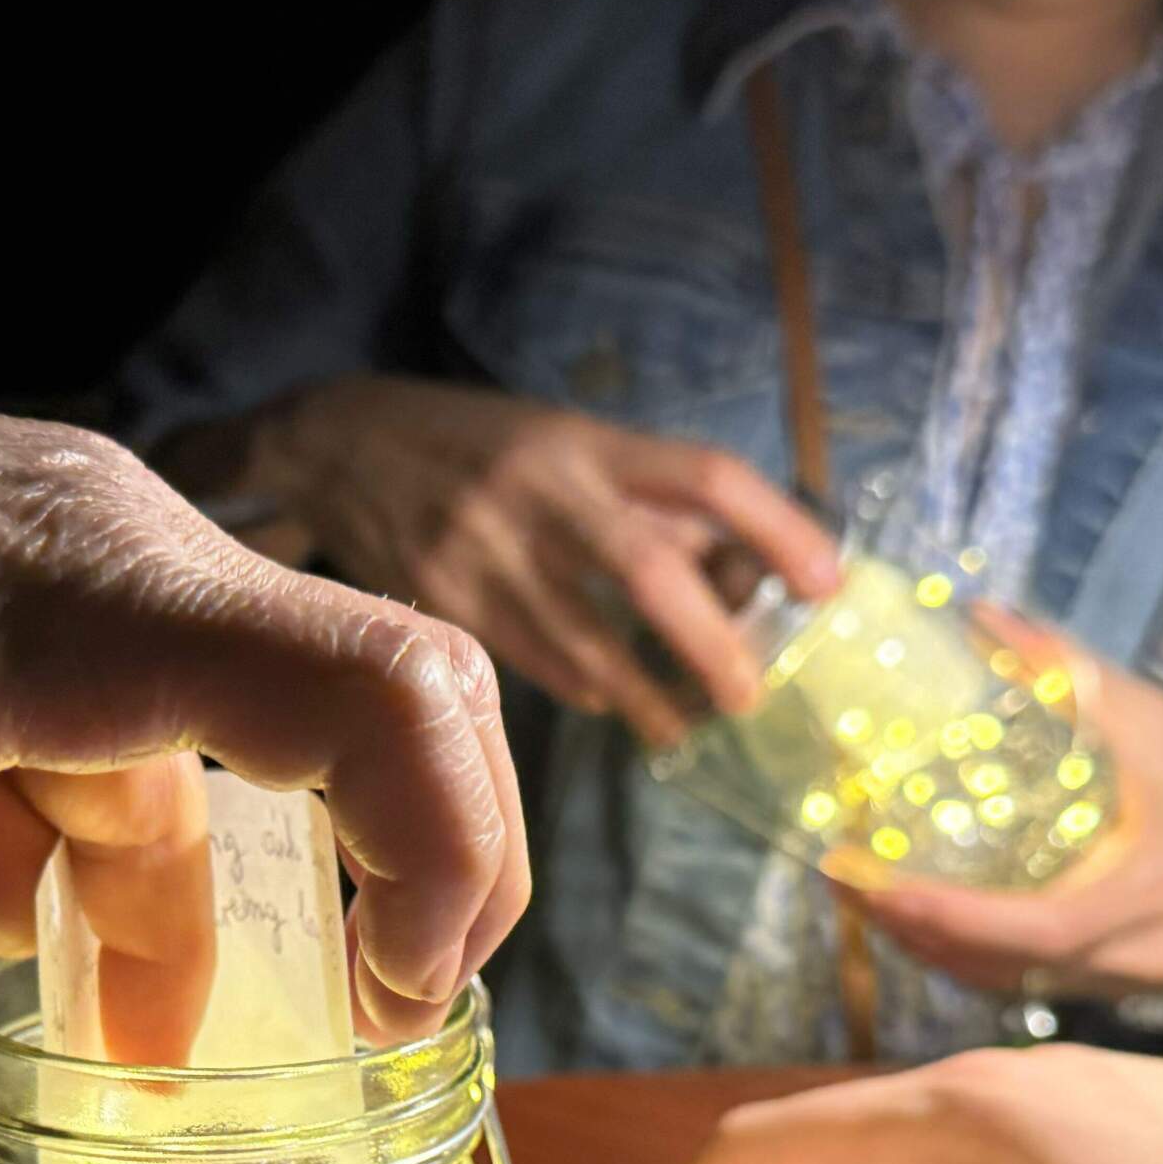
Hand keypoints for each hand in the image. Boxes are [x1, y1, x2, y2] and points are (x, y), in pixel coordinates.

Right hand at [236, 376, 838, 747]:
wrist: (334, 440)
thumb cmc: (479, 445)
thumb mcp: (565, 444)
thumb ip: (647, 501)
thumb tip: (750, 573)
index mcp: (586, 441)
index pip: (706, 478)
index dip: (780, 530)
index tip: (828, 586)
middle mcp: (542, 490)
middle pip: (654, 572)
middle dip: (715, 645)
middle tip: (750, 695)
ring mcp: (485, 549)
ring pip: (589, 644)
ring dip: (649, 695)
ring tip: (685, 724)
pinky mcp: (441, 599)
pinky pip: (533, 664)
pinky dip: (582, 686)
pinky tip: (604, 695)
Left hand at [858, 615, 1162, 995]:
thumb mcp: (1158, 724)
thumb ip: (1068, 672)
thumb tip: (983, 616)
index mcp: (1147, 894)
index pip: (1034, 929)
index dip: (949, 917)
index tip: (877, 883)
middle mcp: (1131, 957)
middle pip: (999, 970)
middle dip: (910, 931)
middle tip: (842, 881)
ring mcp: (1122, 986)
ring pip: (1003, 988)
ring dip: (926, 949)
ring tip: (863, 898)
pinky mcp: (1114, 992)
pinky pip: (1023, 989)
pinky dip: (964, 958)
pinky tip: (920, 920)